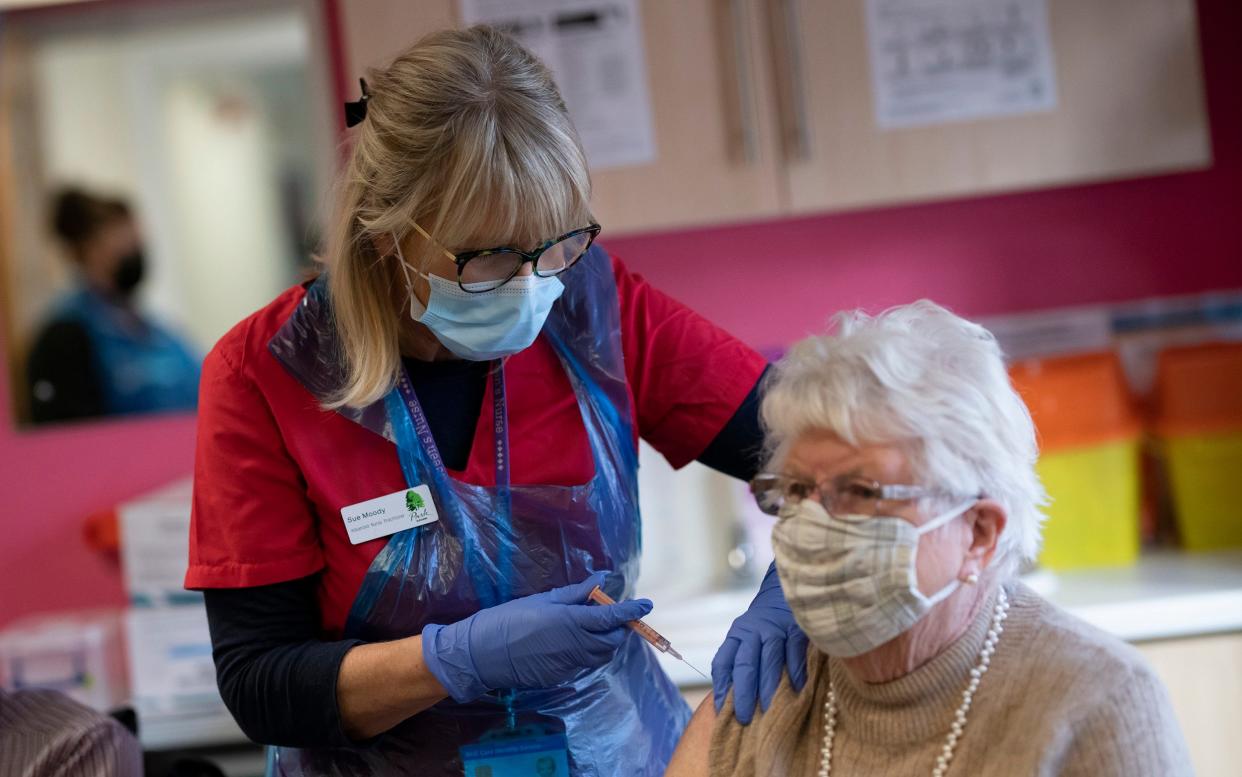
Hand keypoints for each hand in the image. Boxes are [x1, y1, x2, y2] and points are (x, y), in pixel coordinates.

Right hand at [421, 572, 649, 702]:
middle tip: (613, 615)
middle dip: (620, 628)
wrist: (484, 654)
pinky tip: (575, 642)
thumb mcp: (543, 600)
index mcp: (572, 622)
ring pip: (602, 655)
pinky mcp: (562, 676)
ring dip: (607, 641)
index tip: (647, 605)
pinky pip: (586, 663)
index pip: (613, 618)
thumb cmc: (510, 619)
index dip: (632, 611)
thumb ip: (576, 593)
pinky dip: (590, 652)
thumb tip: (601, 580)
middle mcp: (576, 646)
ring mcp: (570, 664)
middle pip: (613, 640)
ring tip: (595, 627)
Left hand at [711, 562, 807, 723]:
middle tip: (744, 718)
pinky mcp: (796, 628)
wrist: (785, 592)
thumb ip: (738, 663)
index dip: (720, 687)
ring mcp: (775, 629)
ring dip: (768, 687)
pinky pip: (794, 652)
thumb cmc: (763, 627)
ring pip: (769, 660)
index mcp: (736, 636)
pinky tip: (795, 690)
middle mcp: (752, 632)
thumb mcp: (745, 639)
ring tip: (767, 710)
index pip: (722, 662)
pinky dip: (795, 671)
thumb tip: (729, 702)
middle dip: (743, 693)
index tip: (721, 711)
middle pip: (745, 664)